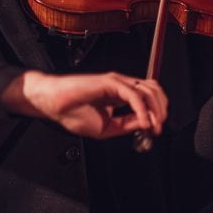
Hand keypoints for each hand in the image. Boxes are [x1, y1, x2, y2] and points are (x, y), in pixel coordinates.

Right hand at [1, 71, 167, 139]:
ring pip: (148, 90)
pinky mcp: (110, 82)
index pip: (148, 98)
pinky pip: (133, 95)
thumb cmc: (72, 112)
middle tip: (158, 127)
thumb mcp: (105, 127)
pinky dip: (142, 110)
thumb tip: (145, 124)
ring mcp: (117, 82)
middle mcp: (121, 85)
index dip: (157, 113)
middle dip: (161, 110)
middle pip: (153, 91)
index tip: (156, 130)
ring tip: (153, 125)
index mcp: (120, 95)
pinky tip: (143, 121)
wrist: (52, 103)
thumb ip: (125, 124)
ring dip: (155, 109)